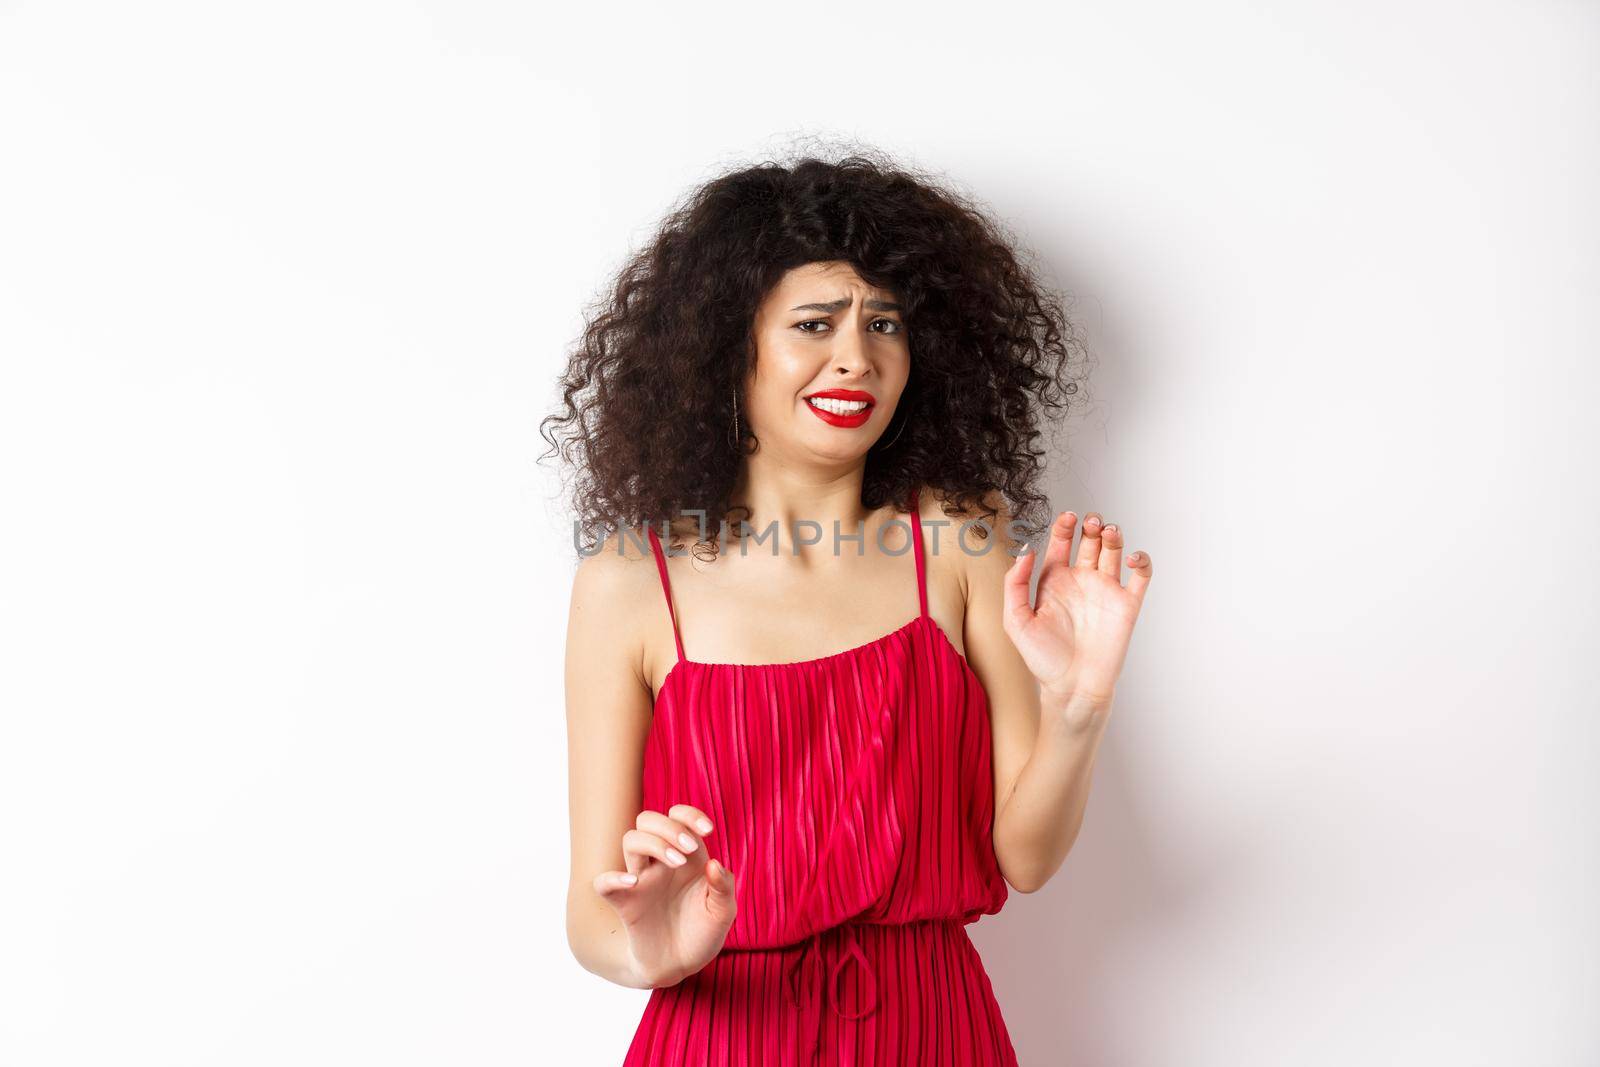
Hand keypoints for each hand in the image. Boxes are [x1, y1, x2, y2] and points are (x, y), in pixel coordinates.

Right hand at [591, 803, 735, 987]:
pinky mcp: (625, 902)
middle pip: (648, 820)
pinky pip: (604, 882)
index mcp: (687, 857)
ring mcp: (641, 880)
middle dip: (669, 827)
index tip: (707, 830)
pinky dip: (612, 877)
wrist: (681, 966)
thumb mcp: (723, 912)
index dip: (689, 814)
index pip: (677, 816)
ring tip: (677, 864)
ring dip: (654, 844)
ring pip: (631, 840)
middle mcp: (661, 863)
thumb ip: (723, 887)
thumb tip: (714, 864)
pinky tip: (634, 882)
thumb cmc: (703, 933)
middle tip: (689, 850)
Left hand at [1003, 511, 1152, 708]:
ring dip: (1114, 536)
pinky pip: (1140, 576)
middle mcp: (1081, 581)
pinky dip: (1141, 561)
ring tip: (1109, 531)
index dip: (1064, 526)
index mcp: (1055, 581)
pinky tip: (1131, 558)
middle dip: (1091, 525)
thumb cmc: (1042, 659)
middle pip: (1090, 541)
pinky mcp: (1127, 605)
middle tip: (1091, 522)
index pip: (1061, 542)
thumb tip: (1025, 551)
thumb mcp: (1016, 621)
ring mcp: (1105, 591)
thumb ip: (1015, 584)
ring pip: (1114, 551)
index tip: (1067, 517)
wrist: (1072, 688)